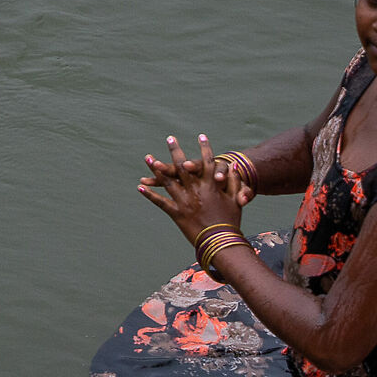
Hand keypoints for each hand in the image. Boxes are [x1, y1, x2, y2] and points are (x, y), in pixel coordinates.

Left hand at [139, 133, 249, 247]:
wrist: (221, 241)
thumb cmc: (231, 220)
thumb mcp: (236, 199)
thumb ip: (234, 182)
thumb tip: (232, 167)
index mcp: (211, 185)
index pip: (208, 161)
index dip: (205, 148)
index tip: (201, 136)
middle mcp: (196, 189)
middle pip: (184, 166)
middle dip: (176, 150)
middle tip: (170, 138)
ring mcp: (185, 201)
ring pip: (168, 181)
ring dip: (157, 169)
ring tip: (149, 157)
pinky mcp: (177, 213)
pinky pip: (160, 202)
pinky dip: (150, 195)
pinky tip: (140, 187)